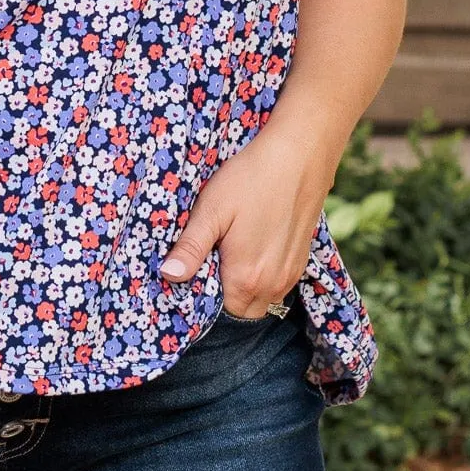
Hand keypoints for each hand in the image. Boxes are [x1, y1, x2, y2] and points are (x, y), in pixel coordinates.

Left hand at [159, 119, 334, 317]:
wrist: (299, 156)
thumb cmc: (250, 179)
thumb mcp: (211, 210)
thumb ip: (190, 248)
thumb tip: (168, 276)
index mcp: (246, 278)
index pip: (218, 314)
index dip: (201, 300)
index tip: (191, 276)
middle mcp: (272, 286)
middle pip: (240, 312)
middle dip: (222, 299)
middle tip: (208, 263)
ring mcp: (290, 275)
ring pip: (261, 300)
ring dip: (243, 288)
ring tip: (227, 255)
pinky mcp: (302, 261)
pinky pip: (276, 285)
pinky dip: (261, 277)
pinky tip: (251, 247)